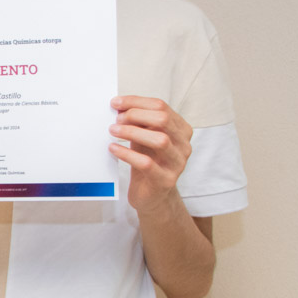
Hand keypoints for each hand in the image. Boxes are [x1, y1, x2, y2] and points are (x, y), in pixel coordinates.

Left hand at [108, 95, 191, 213]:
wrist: (152, 195)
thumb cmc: (147, 161)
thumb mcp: (144, 137)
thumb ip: (138, 122)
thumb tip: (119, 105)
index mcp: (181, 129)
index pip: (161, 106)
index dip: (136, 102)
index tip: (116, 103)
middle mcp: (184, 145)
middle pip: (163, 120)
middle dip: (136, 115)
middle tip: (116, 119)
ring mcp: (178, 163)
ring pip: (159, 140)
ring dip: (132, 132)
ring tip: (113, 131)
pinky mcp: (166, 180)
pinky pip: (146, 163)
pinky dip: (127, 154)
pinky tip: (113, 149)